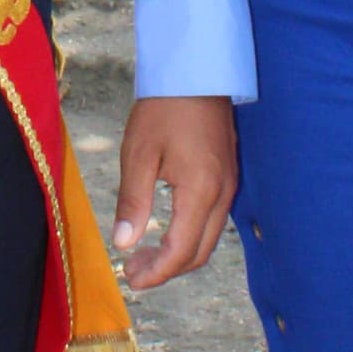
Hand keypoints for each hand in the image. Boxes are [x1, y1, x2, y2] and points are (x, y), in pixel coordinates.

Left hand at [112, 94, 238, 288]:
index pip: (182, 251)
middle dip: (166, 270)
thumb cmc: (164, 108)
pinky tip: (164, 231)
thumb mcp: (139, 154)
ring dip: (178, 255)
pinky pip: (212, 221)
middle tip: (131, 270)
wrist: (196, 72)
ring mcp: (229, 185)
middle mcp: (222, 194)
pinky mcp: (227, 177)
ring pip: (208, 239)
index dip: (157, 273)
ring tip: (142, 255)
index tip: (130, 279)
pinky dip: (189, 236)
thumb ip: (133, 202)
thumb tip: (123, 243)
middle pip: (199, 253)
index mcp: (201, 191)